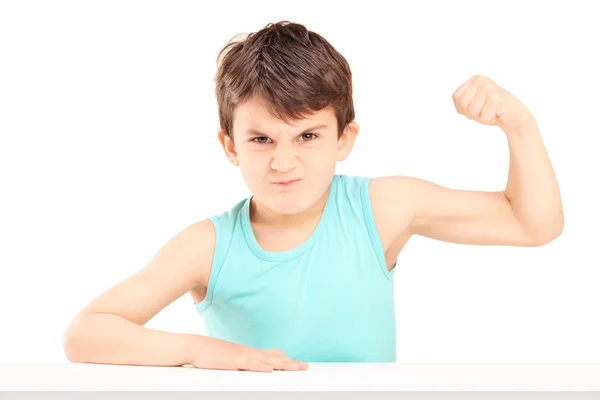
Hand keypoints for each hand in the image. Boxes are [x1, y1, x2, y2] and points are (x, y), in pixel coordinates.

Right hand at [190, 336, 308, 371]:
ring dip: (282, 364)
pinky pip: (249, 363)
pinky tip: (268, 370)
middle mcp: (249, 353)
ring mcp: (242, 356)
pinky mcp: (233, 360)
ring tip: (295, 368)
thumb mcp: (232, 361)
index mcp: (250, 353)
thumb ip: (244, 364)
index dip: (287, 359)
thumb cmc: (213, 355)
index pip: (273, 355)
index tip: (299, 364)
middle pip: (275, 357)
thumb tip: (255, 369)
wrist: (197, 347)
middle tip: (305, 367)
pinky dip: (259, 366)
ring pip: (266, 360)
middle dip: (290, 363)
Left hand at [452, 74, 535, 132]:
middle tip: (484, 110)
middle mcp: (481, 80)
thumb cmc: (490, 111)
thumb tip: (459, 99)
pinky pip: (483, 116)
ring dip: (481, 116)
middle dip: (471, 112)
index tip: (477, 106)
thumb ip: (460, 102)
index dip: (464, 107)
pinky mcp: (496, 98)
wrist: (513, 116)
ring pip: (472, 110)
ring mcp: (489, 87)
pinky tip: (497, 112)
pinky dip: (489, 119)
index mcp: (474, 79)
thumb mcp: (471, 105)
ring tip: (491, 110)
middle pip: (463, 102)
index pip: (456, 96)